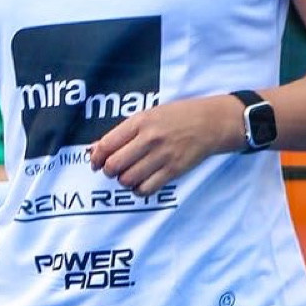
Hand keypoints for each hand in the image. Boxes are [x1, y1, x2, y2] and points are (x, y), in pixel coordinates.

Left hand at [88, 98, 236, 194]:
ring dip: (124, 181)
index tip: (96, 163)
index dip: (96, 158)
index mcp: (140, 122)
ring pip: (128, 180)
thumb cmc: (176, 117)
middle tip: (114, 170)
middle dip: (109, 171)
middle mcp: (150, 138)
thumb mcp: (148, 115)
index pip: (106, 145)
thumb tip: (95, 149)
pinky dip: (139, 190)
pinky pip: (146, 189)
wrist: (210, 122)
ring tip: (130, 175)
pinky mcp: (174, 170)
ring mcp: (162, 155)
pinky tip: (141, 182)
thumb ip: (122, 132)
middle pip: (114, 166)